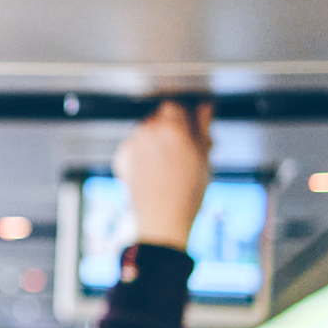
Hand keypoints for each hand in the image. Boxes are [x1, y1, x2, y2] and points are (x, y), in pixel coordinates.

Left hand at [112, 100, 212, 251]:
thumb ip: (202, 127)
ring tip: (172, 162)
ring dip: (157, 139)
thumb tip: (205, 107)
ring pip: (146, 131)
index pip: (176, 105)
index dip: (185, 114)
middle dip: (172, 127)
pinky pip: (134, 146)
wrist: (162, 222)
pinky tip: (156, 170)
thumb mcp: (203, 158)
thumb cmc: (186, 195)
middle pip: (159, 117)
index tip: (192, 124)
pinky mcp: (122, 159)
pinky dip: (143, 153)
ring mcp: (132, 145)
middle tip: (185, 146)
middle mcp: (148, 131)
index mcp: (171, 127)